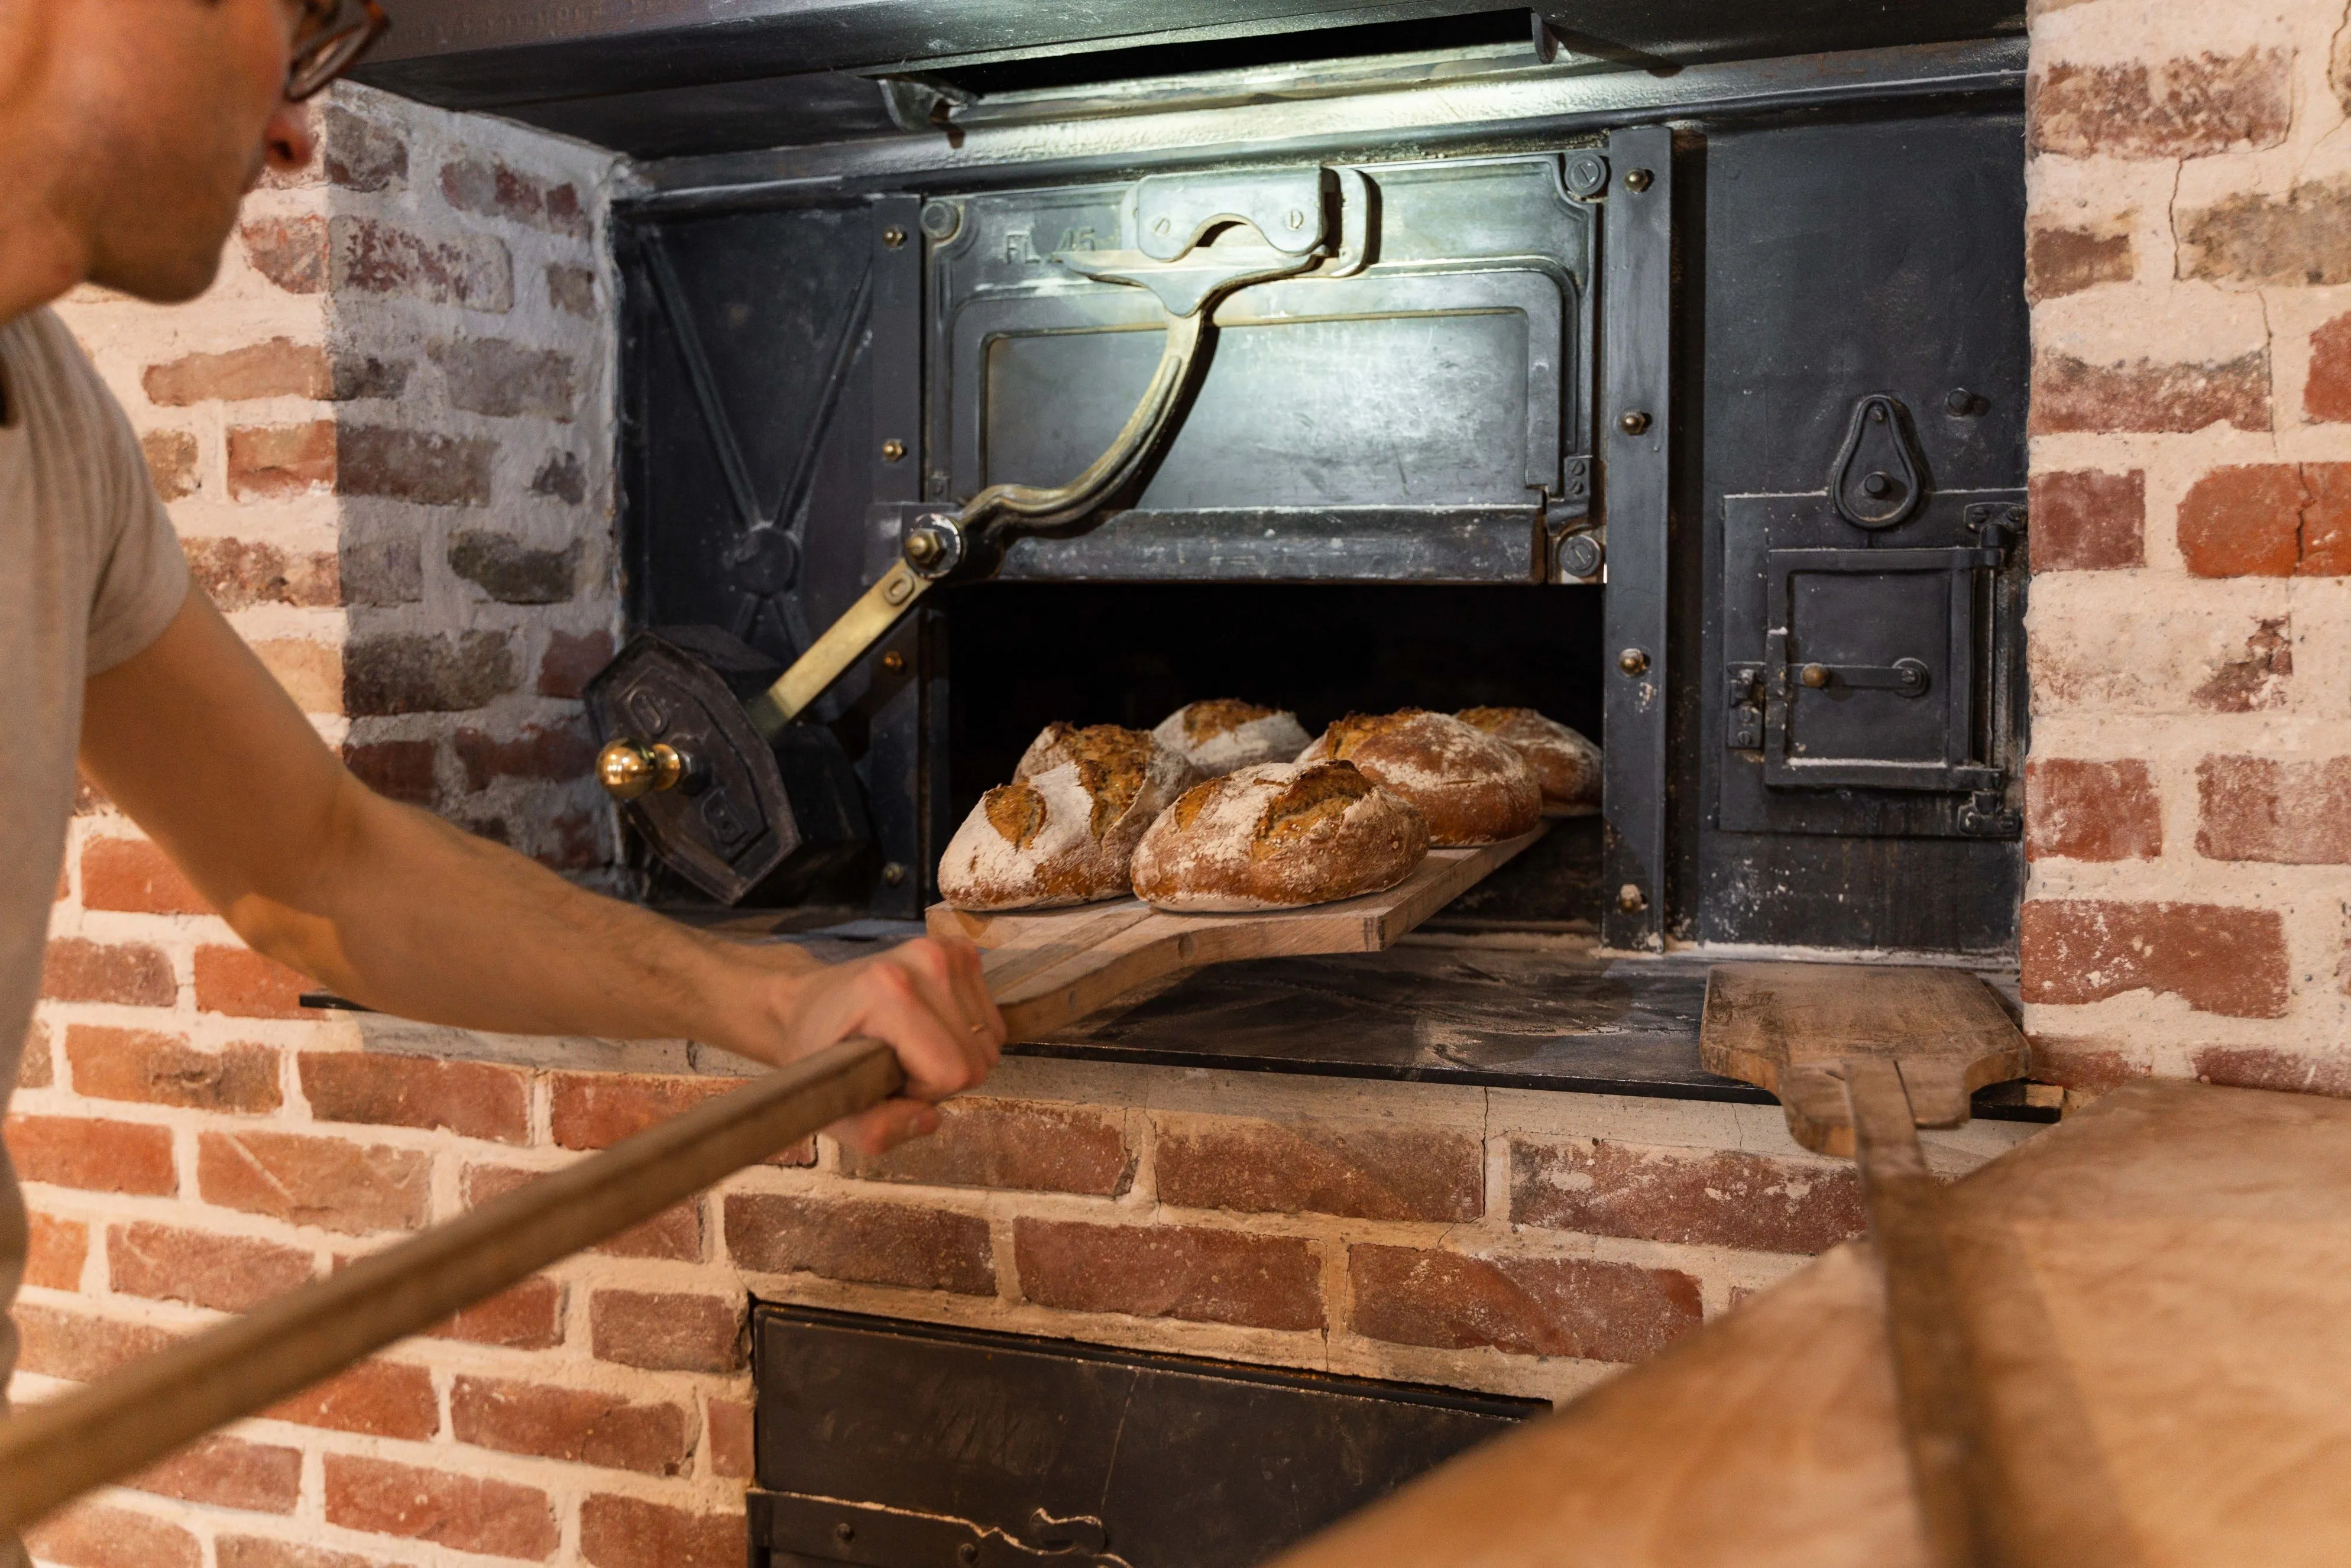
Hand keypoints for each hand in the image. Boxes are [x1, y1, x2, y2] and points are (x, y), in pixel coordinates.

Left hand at [739, 935, 1003, 1155]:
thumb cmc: (817, 1054)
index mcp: (889, 992)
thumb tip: (930, 1119)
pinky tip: (928, 1028)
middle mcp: (925, 960)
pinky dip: (965, 1034)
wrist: (806, 1004)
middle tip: (899, 1065)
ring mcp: (946, 950)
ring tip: (911, 1046)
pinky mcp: (960, 950)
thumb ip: (876, 1131)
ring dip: (957, 1054)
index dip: (926, 1092)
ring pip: (992, 1038)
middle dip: (944, 1075)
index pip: (954, 1071)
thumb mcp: (832, 1108)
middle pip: (979, 1056)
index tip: (890, 1080)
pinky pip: (991, 1018)